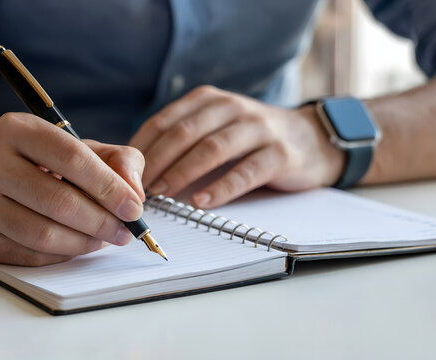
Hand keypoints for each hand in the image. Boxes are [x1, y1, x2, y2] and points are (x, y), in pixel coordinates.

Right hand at [0, 112, 144, 265]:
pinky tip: (76, 246)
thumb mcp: (76, 146)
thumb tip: (135, 194)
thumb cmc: (35, 161)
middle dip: (102, 222)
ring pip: (44, 235)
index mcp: (17, 130)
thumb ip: (117, 160)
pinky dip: (62, 255)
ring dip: (84, 243)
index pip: (72, 158)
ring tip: (104, 239)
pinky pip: (29, 255)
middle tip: (125, 232)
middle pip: (59, 202)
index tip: (134, 209)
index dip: (109, 187)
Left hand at [130, 85, 344, 207]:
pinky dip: (221, 188)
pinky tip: (202, 202)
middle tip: (139, 187)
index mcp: (209, 100)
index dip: (142, 147)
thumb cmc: (250, 138)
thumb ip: (185, 139)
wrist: (310, 139)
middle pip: (185, 133)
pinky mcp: (279, 153)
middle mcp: (232, 108)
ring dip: (183, 173)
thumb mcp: (216, 126)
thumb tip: (138, 169)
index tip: (125, 172)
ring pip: (212, 149)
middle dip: (157, 161)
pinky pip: (245, 171)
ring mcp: (257, 128)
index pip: (164, 121)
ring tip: (163, 194)